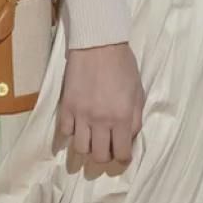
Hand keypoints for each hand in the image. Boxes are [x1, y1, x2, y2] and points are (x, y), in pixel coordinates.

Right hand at [55, 42, 142, 173]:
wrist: (99, 45)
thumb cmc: (123, 66)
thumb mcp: (138, 92)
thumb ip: (135, 118)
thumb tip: (128, 137)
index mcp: (123, 118)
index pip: (122, 153)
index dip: (123, 158)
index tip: (122, 155)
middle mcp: (101, 121)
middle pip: (99, 156)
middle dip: (105, 157)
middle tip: (107, 148)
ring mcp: (81, 115)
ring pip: (80, 149)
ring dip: (87, 148)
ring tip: (91, 139)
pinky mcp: (67, 106)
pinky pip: (65, 132)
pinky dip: (71, 133)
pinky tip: (77, 127)